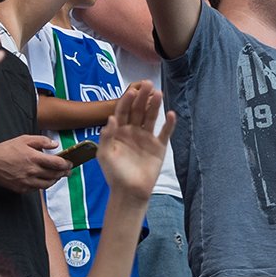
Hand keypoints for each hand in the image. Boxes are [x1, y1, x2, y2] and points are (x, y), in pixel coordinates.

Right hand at [0, 135, 70, 191]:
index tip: (70, 163)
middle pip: (54, 175)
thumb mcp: (24, 139)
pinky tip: (43, 180)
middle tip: (67, 171)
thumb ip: (41, 141)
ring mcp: (27, 182)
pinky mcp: (21, 188)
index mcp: (34, 158)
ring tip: (57, 176)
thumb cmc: (5, 150)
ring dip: (54, 180)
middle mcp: (32, 171)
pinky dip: (42, 185)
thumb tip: (55, 145)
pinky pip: (36, 189)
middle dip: (63, 173)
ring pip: (47, 184)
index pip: (57, 163)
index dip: (66, 164)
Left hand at [97, 82, 173, 200]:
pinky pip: (165, 132)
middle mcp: (133, 131)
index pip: (123, 111)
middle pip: (138, 110)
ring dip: (155, 105)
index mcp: (119, 131)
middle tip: (148, 84)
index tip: (132, 91)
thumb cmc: (114, 174)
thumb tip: (110, 118)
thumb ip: (106, 137)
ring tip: (159, 93)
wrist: (129, 192)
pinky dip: (169, 124)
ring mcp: (146, 138)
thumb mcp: (104, 155)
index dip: (127, 101)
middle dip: (143, 97)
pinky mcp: (158, 147)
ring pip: (151, 117)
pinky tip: (171, 114)